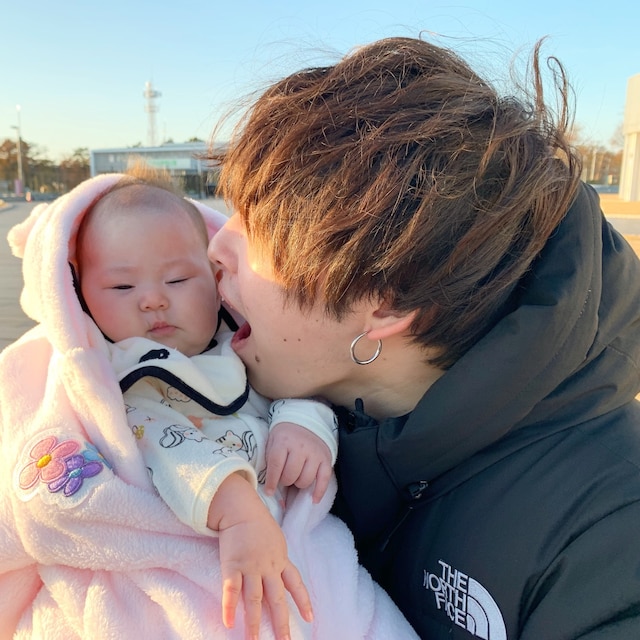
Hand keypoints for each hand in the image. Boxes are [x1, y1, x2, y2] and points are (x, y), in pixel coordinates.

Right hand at [208, 473, 312, 638]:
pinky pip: (231, 590)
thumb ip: (277, 557)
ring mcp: (250, 567)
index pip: (295, 583)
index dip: (303, 601)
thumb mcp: (275, 539)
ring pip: (254, 600)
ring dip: (254, 623)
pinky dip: (229, 607)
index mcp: (280, 560)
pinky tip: (229, 623)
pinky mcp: (232, 565)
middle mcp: (268, 567)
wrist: (241, 507)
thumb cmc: (257, 522)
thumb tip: (279, 570)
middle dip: (281, 623)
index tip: (310, 618)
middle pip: (276, 599)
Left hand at [264, 422, 332, 502]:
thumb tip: (269, 488)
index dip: (271, 481)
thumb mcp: (272, 441)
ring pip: (306, 479)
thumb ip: (270, 461)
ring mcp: (314, 453)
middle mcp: (300, 447)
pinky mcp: (326, 458)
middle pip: (291, 475)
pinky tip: (313, 499)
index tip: (269, 491)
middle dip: (285, 481)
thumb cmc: (285, 435)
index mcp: (283, 441)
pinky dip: (319, 491)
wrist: (304, 420)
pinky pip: (324, 479)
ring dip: (299, 484)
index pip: (276, 466)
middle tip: (284, 478)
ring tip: (296, 478)